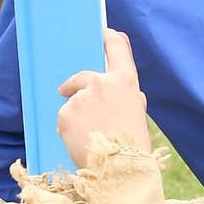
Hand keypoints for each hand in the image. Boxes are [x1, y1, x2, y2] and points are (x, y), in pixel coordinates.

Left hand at [57, 29, 151, 166]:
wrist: (119, 170)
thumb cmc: (134, 145)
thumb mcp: (138, 114)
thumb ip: (130, 98)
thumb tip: (131, 93)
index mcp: (126, 81)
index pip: (117, 47)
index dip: (109, 38)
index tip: (103, 33)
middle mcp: (102, 83)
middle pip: (84, 76)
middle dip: (76, 85)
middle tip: (67, 90)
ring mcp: (81, 97)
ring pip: (73, 101)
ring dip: (77, 114)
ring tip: (89, 135)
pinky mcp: (65, 113)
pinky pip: (65, 117)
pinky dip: (69, 128)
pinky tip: (80, 140)